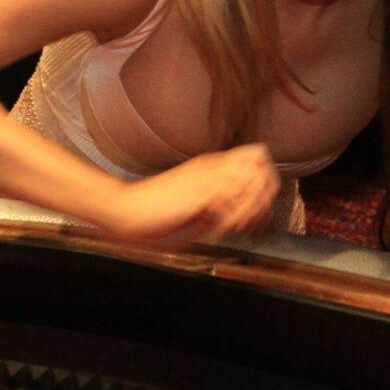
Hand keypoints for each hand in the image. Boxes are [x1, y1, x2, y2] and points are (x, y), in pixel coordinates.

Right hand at [98, 146, 279, 247]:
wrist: (125, 210)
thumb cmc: (154, 214)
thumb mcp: (195, 208)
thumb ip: (218, 208)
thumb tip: (242, 218)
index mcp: (211, 166)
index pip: (256, 157)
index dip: (263, 183)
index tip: (254, 210)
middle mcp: (213, 165)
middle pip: (261, 164)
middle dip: (263, 195)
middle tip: (249, 221)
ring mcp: (208, 176)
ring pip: (253, 184)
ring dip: (250, 211)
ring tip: (232, 229)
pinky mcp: (201, 191)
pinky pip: (237, 203)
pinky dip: (233, 222)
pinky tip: (216, 232)